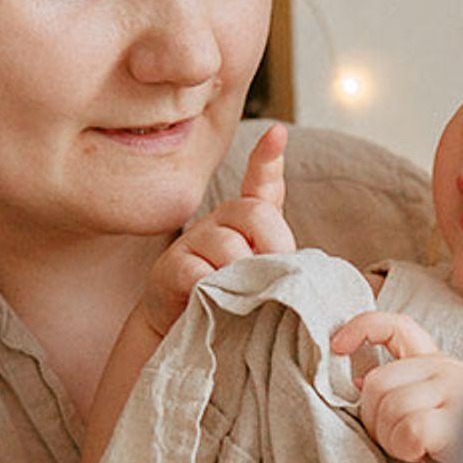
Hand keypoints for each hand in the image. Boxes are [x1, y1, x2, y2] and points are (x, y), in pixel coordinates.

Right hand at [140, 124, 293, 336]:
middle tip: (273, 277)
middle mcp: (221, 220)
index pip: (261, 181)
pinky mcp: (170, 267)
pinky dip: (211, 288)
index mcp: (248, 218)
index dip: (268, 158)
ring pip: (230, 248)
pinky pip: (198, 272)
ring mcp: (193, 240)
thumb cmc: (234, 299)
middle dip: (273, 246)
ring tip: (242, 297)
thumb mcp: (263, 275)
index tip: (277, 134)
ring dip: (243, 277)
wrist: (183, 328)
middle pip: (255, 213)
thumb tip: (292, 262)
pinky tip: (211, 298)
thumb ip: (279, 259)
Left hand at [329, 310, 462, 462]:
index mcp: (437, 364)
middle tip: (397, 440)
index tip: (337, 346)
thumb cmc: (459, 446)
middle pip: (376, 384)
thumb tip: (357, 382)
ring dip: (392, 440)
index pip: (396, 326)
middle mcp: (447, 369)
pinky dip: (408, 450)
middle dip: (374, 420)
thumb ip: (398, 389)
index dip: (361, 328)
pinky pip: (410, 430)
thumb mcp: (428, 409)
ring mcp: (456, 391)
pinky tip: (426, 455)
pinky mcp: (459, 419)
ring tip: (417, 450)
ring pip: (390, 409)